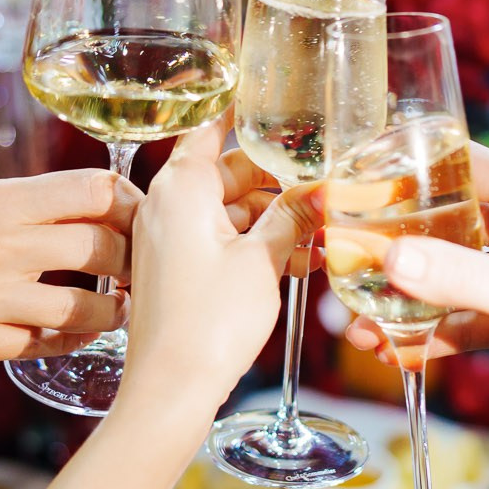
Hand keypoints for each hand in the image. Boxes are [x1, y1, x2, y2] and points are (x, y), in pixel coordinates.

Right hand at [0, 168, 141, 368]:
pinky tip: (70, 334)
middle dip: (130, 265)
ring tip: (115, 310)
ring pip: (83, 310)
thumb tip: (110, 203)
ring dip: (110, 313)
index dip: (131, 207)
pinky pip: (43, 346)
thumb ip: (33, 205)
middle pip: (101, 250)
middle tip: (136, 275)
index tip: (140, 223)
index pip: (96, 191)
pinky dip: (65, 341)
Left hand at [123, 120, 321, 408]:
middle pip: (226, 173)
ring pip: (227, 211)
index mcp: (180, 187)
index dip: (242, 113)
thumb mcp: (263, 261)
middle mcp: (165, 206)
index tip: (271, 100)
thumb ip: (292, 217)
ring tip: (321, 232)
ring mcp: (166, 240)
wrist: (171, 387)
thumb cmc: (209, 321)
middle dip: (276, 180)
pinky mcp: (173, 271)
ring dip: (271, 219)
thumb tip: (322, 189)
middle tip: (322, 180)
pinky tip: (297, 261)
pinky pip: (217, 242)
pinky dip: (252, 245)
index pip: (211, 128)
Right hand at [344, 143, 488, 461]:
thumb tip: (393, 260)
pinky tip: (390, 351)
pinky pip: (458, 319)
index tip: (353, 183)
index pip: (459, 163)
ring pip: (444, 277)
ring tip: (357, 320)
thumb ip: (461, 278)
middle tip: (341, 258)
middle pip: (441, 222)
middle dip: (391, 243)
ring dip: (403, 299)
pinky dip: (426, 334)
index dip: (406, 169)